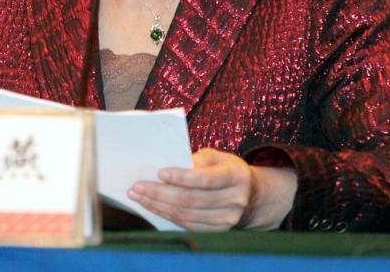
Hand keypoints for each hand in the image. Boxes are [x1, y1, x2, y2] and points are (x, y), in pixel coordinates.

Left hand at [126, 147, 295, 230]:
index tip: (159, 173)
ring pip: (186, 215)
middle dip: (160, 193)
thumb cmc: (227, 170)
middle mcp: (234, 200)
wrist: (251, 195)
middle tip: (137, 186)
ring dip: (158, 206)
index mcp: (236, 177)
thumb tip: (168, 164)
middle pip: (191, 200)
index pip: (205, 179)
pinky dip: (167, 216)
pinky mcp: (218, 231)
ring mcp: (227, 219)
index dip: (181, 177)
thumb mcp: (217, 157)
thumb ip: (197, 160)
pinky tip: (153, 207)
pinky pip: (187, 225)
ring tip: (138, 196)